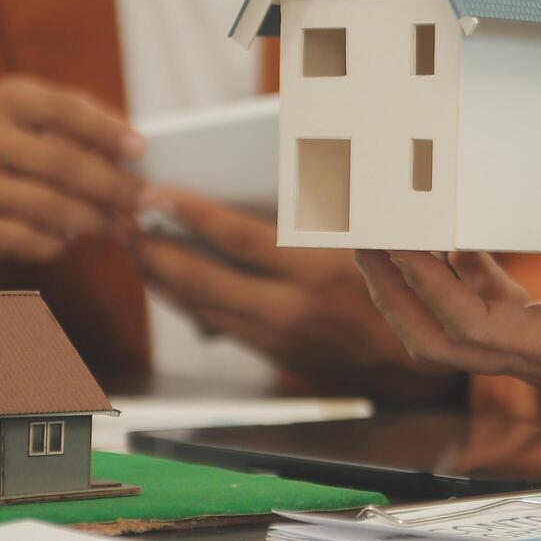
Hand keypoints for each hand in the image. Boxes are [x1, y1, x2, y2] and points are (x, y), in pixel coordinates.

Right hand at [0, 75, 144, 268]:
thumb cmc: (25, 145)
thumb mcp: (46, 119)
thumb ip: (89, 124)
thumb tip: (137, 151)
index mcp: (5, 99)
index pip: (65, 110)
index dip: (107, 131)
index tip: (142, 149)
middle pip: (63, 164)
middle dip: (113, 185)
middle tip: (146, 198)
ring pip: (52, 207)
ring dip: (96, 219)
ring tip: (120, 223)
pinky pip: (34, 240)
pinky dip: (62, 242)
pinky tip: (75, 237)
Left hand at [131, 188, 458, 403]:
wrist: (419, 359)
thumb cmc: (396, 282)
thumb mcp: (367, 238)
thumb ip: (317, 215)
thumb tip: (261, 181)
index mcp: (317, 271)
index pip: (237, 239)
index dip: (189, 215)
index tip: (153, 194)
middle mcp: (292, 309)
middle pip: (202, 281)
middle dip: (154, 251)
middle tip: (122, 220)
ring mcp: (280, 338)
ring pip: (200, 308)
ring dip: (160, 278)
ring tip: (132, 247)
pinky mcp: (275, 354)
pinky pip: (215, 325)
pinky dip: (184, 301)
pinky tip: (167, 282)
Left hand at [355, 210, 540, 426]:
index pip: (468, 325)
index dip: (427, 287)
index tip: (398, 246)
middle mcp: (525, 354)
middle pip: (433, 338)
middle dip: (392, 294)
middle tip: (364, 243)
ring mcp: (525, 346)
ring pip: (447, 326)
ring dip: (412, 286)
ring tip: (390, 236)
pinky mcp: (534, 333)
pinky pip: (478, 307)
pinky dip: (455, 275)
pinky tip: (453, 238)